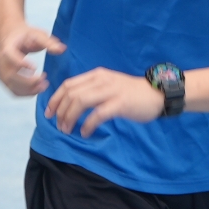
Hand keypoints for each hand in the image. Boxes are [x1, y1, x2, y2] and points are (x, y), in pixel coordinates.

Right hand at [0, 24, 65, 96]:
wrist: (11, 37)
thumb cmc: (25, 35)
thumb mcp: (38, 34)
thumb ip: (49, 42)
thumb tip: (62, 49)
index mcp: (7, 47)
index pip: (9, 56)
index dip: (20, 63)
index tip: (35, 67)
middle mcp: (1, 61)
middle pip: (10, 75)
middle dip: (28, 81)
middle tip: (44, 79)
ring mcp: (1, 72)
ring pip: (11, 86)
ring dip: (28, 90)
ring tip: (44, 86)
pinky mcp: (5, 80)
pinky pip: (13, 91)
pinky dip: (25, 94)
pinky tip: (37, 90)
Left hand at [45, 67, 163, 136]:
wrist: (158, 93)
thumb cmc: (133, 93)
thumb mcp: (110, 85)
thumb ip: (93, 90)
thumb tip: (72, 104)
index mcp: (97, 75)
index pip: (68, 85)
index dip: (55, 99)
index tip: (49, 113)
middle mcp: (101, 80)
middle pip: (71, 94)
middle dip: (60, 111)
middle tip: (59, 126)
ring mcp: (111, 91)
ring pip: (80, 102)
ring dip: (70, 118)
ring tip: (68, 130)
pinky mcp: (119, 103)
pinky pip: (97, 115)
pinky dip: (87, 125)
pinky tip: (85, 133)